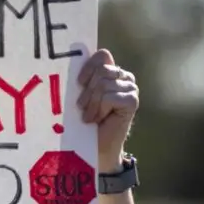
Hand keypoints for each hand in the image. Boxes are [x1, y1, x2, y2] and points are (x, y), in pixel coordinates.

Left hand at [76, 49, 138, 171]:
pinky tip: (98, 119)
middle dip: (87, 92)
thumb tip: (70, 57)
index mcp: (111, 71)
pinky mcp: (132, 101)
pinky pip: (109, 97)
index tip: (78, 84)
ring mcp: (131, 88)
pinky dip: (98, 110)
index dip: (87, 69)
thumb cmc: (84, 120)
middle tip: (83, 108)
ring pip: (103, 85)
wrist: (95, 147)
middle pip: (101, 71)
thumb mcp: (80, 95)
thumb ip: (82, 78)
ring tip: (90, 116)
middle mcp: (124, 77)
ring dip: (91, 104)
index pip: (101, 56)